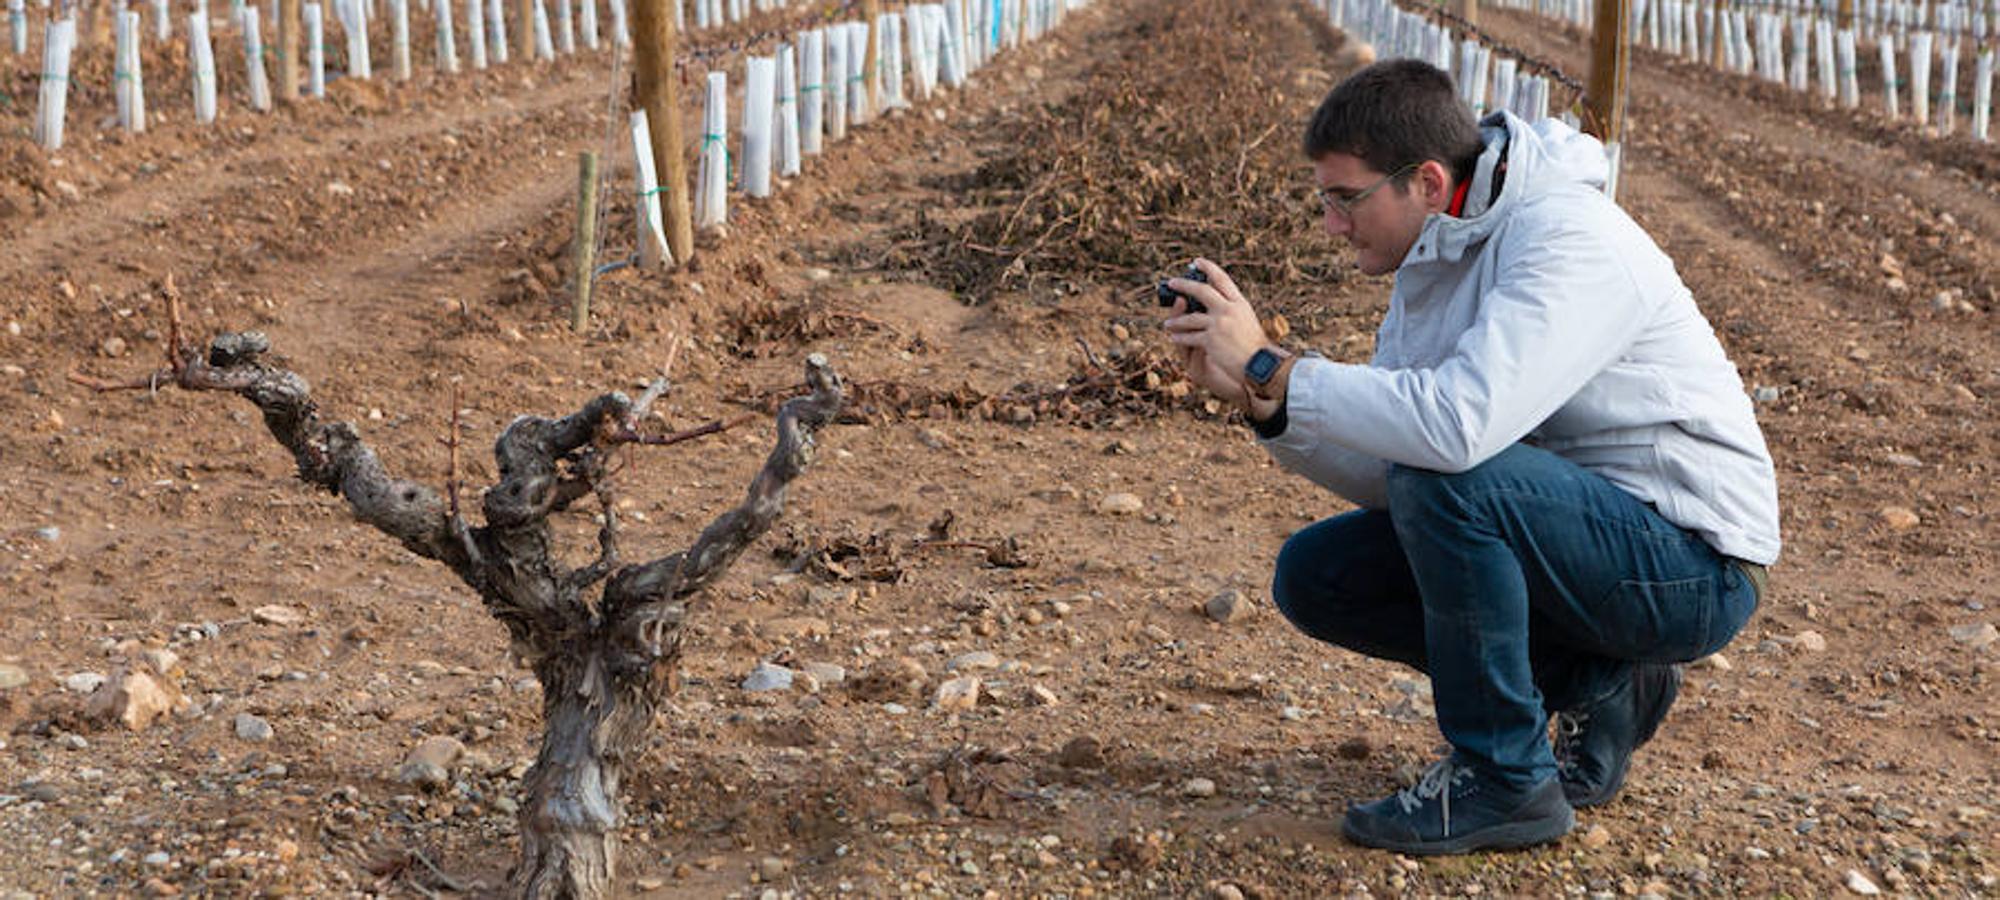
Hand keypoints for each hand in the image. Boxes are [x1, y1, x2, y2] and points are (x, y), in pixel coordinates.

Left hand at [1161, 259, 1266, 409]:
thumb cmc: (1254, 345)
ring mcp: (1219, 324)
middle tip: (1172, 282)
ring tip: (1167, 323)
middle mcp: (1228, 310)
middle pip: (1201, 291)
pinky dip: (1180, 338)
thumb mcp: (1246, 320)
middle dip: (1184, 284)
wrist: (1260, 364)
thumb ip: (1231, 308)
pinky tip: (1173, 338)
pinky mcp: (1211, 340)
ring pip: (1190, 318)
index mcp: (1239, 303)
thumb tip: (1211, 300)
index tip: (1197, 261)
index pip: (1222, 280)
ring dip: (1176, 321)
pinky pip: (1189, 337)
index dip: (1209, 268)